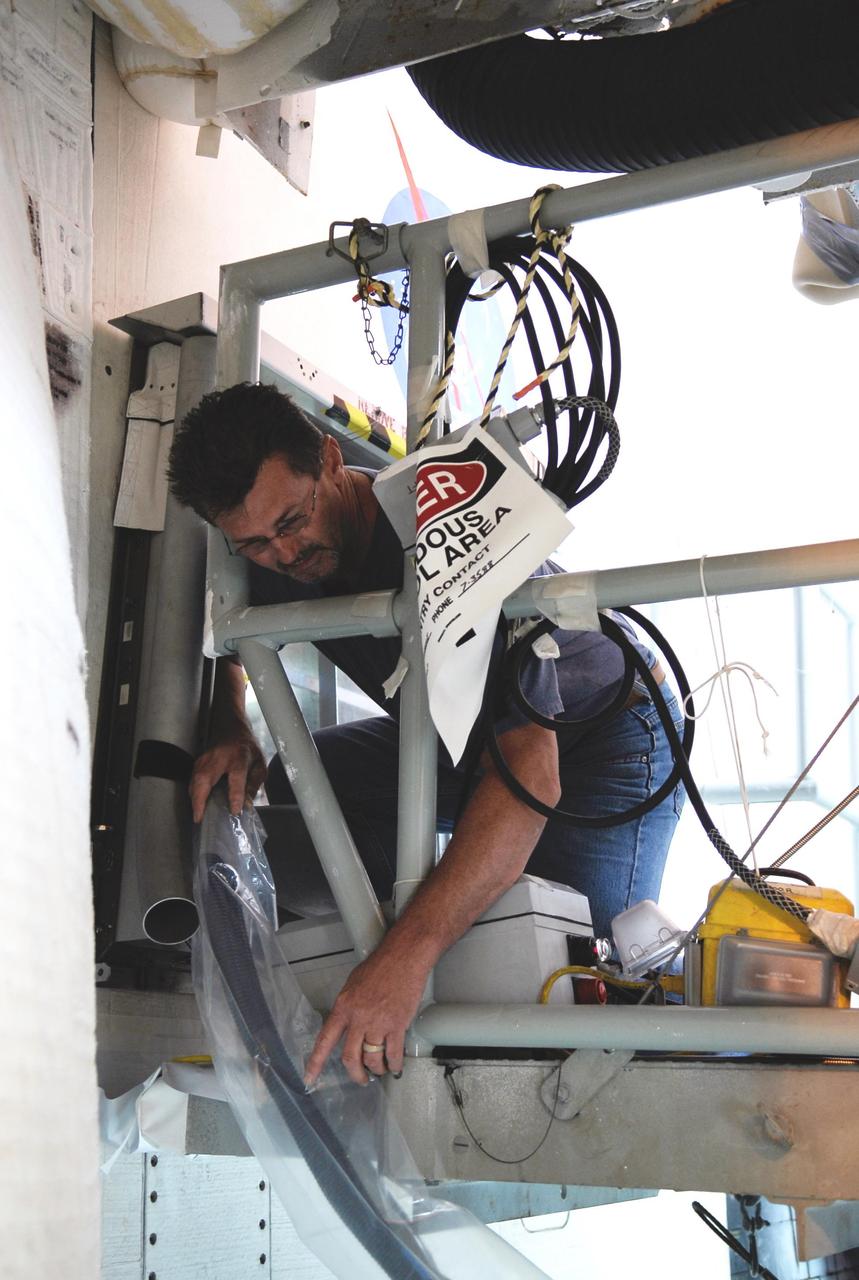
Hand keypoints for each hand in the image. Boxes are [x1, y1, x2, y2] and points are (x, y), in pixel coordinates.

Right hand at [190, 731, 266, 822]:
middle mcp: (219, 757)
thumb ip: (254, 783)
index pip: (236, 776)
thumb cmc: (248, 749)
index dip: (235, 795)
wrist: (233, 730)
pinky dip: (192, 794)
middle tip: (199, 817)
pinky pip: (192, 780)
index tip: (235, 810)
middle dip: (200, 799)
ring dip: (194, 799)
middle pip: (205, 777)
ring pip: (195, 780)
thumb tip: (247, 804)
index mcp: (239, 757)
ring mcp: (205, 759)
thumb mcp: (260, 764)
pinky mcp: (198, 763)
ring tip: (197, 816)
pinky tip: (196, 806)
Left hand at [304, 945, 429, 1086]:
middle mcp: (358, 1018)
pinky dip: (395, 1064)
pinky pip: (394, 1053)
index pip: (325, 1040)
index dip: (316, 1062)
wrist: (403, 957)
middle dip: (355, 1074)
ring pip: (373, 1059)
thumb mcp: (353, 984)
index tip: (310, 1077)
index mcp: (343, 1007)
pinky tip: (395, 1065)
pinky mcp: (397, 1025)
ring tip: (381, 1069)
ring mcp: (378, 1023)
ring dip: (377, 1069)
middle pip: (350, 1058)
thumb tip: (348, 1024)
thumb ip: (348, 1007)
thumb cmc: (380, 965)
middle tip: (360, 1078)